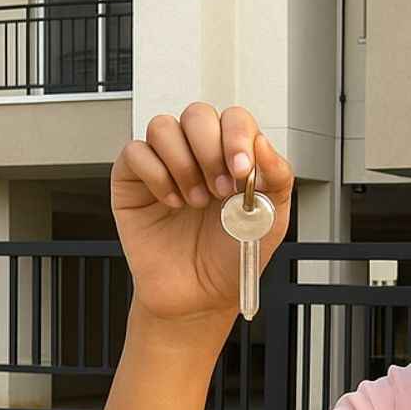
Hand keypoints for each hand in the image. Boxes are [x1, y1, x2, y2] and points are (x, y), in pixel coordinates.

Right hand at [110, 102, 294, 325]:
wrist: (199, 295)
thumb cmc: (231, 256)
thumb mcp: (271, 220)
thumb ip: (277, 178)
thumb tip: (264, 143)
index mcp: (232, 157)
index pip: (234, 119)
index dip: (237, 137)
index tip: (241, 171)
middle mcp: (198, 154)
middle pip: (197, 115)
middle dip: (211, 150)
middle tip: (220, 191)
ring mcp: (164, 163)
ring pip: (163, 126)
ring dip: (183, 163)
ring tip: (196, 201)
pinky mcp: (132, 179)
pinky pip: (135, 151)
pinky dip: (156, 176)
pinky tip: (171, 203)